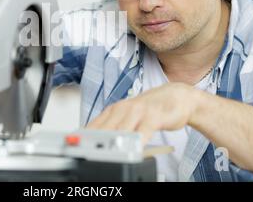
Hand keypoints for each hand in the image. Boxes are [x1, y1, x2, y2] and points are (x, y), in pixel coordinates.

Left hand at [86, 82, 201, 143]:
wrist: (176, 97)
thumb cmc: (149, 110)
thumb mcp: (127, 117)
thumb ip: (113, 130)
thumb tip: (94, 145)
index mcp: (113, 110)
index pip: (94, 126)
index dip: (84, 139)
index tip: (76, 149)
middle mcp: (123, 109)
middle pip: (105, 129)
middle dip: (95, 142)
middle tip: (88, 154)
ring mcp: (139, 112)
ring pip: (122, 129)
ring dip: (114, 142)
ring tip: (107, 153)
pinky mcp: (154, 116)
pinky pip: (144, 130)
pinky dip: (138, 140)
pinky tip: (134, 149)